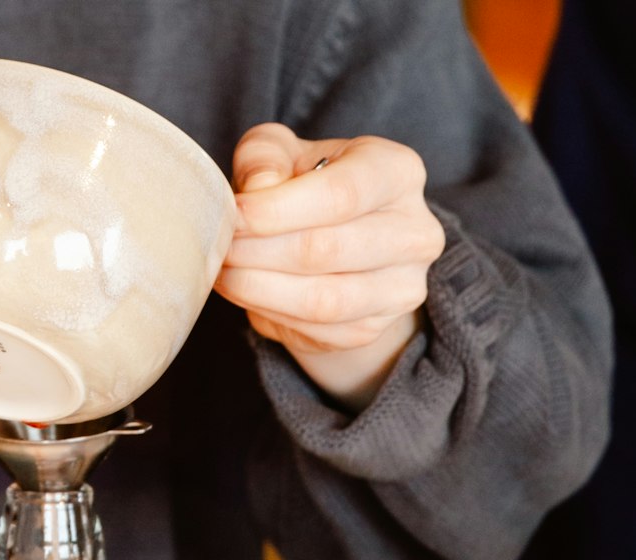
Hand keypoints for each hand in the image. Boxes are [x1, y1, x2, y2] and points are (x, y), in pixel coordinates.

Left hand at [216, 123, 444, 410]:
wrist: (336, 244)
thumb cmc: (305, 186)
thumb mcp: (282, 153)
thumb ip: (264, 156)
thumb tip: (259, 189)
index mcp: (398, 172)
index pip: (342, 194)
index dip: (277, 209)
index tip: (234, 213)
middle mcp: (416, 231)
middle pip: (326, 250)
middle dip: (258, 250)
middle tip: (219, 245)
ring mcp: (402, 287)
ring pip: (322, 300)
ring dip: (258, 287)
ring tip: (223, 269)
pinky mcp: (374, 328)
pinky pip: (315, 330)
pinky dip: (268, 312)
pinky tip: (245, 291)